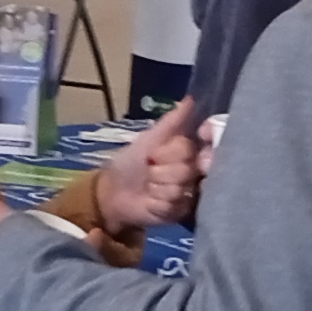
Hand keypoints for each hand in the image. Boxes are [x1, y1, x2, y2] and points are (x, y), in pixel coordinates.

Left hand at [96, 98, 202, 230]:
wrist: (114, 191)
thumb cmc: (131, 162)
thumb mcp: (150, 138)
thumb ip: (172, 121)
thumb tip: (191, 98)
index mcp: (189, 150)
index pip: (197, 147)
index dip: (179, 151)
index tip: (159, 152)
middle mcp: (195, 170)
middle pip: (189, 169)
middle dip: (163, 169)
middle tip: (150, 168)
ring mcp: (190, 192)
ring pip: (181, 187)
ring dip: (158, 185)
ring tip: (148, 184)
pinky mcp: (182, 211)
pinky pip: (176, 204)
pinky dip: (158, 202)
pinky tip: (150, 200)